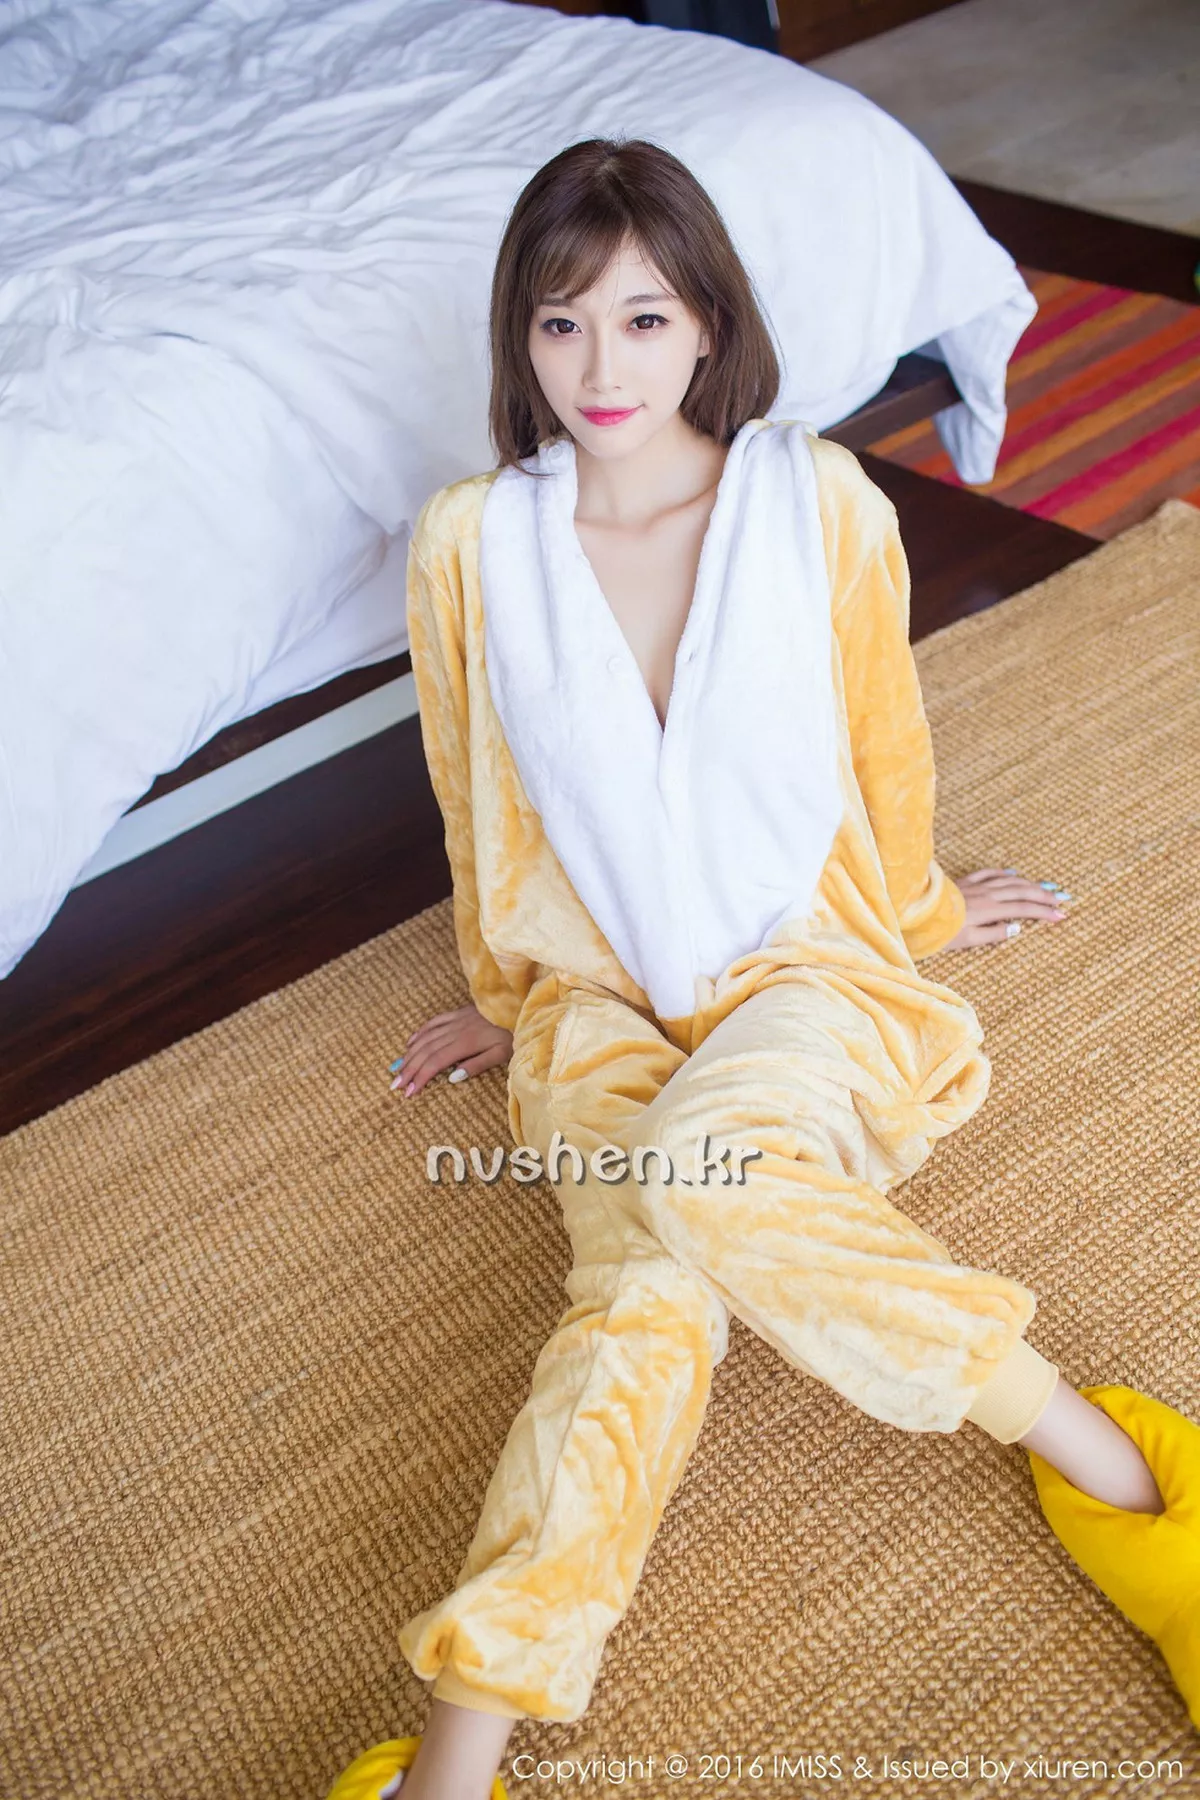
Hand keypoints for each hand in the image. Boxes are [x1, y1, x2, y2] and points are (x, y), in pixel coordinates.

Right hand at [389, 1003, 513, 1097]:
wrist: (518, 1004)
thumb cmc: (512, 1033)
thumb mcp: (501, 1054)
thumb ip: (476, 1065)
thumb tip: (451, 1077)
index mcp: (466, 1043)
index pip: (435, 1063)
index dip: (420, 1077)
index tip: (408, 1092)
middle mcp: (455, 1031)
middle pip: (425, 1052)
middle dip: (408, 1069)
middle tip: (395, 1085)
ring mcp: (455, 1020)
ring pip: (425, 1038)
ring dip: (409, 1054)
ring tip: (397, 1069)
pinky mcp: (457, 1013)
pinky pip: (432, 1023)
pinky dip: (418, 1033)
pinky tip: (409, 1043)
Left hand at [943, 866, 1070, 950]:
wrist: (916, 911)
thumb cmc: (940, 931)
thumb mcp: (968, 940)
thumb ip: (993, 934)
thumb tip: (1017, 928)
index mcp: (990, 910)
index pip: (1024, 910)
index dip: (1044, 913)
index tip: (1061, 916)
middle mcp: (987, 894)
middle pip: (1022, 892)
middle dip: (1044, 896)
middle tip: (1062, 899)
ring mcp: (977, 885)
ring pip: (1009, 881)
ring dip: (1030, 883)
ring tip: (1046, 887)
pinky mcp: (966, 882)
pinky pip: (990, 873)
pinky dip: (1004, 873)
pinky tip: (1013, 873)